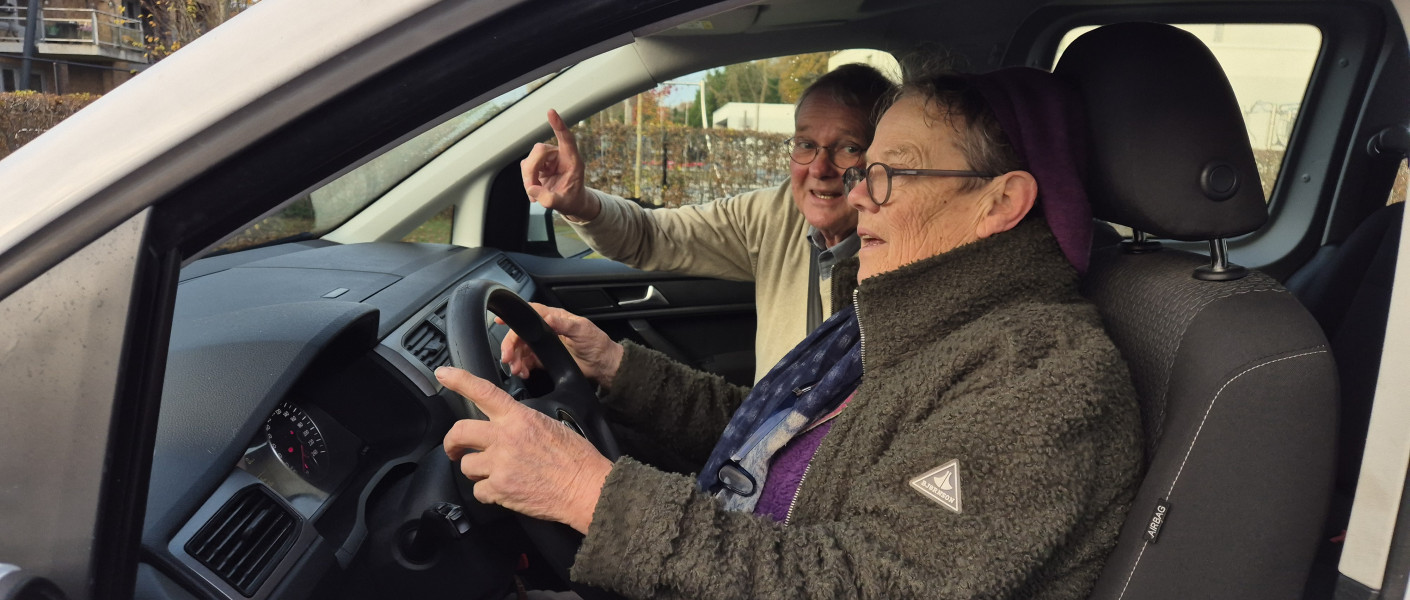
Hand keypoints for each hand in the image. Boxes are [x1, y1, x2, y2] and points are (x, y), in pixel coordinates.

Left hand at [439, 366, 611, 533]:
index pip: (484, 392)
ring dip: (476, 472)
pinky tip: (503, 492)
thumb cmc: (577, 458)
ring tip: (494, 475)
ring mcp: (500, 464)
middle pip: (459, 432)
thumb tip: (507, 427)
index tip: (443, 374)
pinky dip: (488, 494)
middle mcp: (505, 438)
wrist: (587, 488)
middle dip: (451, 442)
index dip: (460, 380)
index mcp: (519, 418)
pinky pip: (478, 491)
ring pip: (466, 466)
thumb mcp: (551, 424)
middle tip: (454, 449)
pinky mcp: (500, 489)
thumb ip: (522, 422)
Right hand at [499, 302, 623, 387]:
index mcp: (554, 318)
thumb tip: (547, 317)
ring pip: (521, 350)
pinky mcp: (544, 360)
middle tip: (508, 357)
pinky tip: (523, 373)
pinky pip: (527, 363)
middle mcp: (546, 331)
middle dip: (511, 345)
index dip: (514, 317)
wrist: (603, 365)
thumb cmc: (596, 343)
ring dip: (515, 359)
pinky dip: (522, 368)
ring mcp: (543, 346)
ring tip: (517, 369)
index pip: (530, 313)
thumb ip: (563, 323)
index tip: (500, 320)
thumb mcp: (582, 329)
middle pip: (520, 334)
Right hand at [521, 109, 598, 219]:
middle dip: (531, 171)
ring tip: (536, 194)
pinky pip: (526, 166)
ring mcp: (549, 158)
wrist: (571, 203)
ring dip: (528, 177)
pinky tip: (534, 191)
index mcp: (573, 160)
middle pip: (539, 151)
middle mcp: (560, 155)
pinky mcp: (539, 164)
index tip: (551, 112)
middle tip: (531, 190)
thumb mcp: (565, 205)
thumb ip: (550, 200)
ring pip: (530, 159)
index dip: (559, 126)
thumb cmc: (572, 200)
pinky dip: (526, 180)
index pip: (566, 139)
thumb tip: (532, 190)